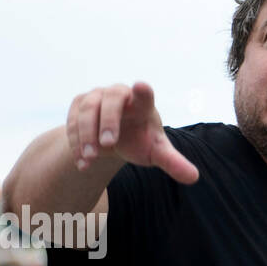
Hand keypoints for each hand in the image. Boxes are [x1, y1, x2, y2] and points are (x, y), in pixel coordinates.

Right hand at [67, 81, 198, 183]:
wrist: (114, 138)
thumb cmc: (141, 141)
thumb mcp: (157, 152)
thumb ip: (174, 162)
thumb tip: (194, 178)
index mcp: (142, 104)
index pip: (144, 95)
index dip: (143, 92)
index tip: (142, 87)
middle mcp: (119, 95)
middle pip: (111, 100)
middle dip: (108, 122)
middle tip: (107, 145)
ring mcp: (96, 97)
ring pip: (87, 110)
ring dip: (86, 135)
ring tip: (90, 159)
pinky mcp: (78, 105)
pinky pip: (72, 121)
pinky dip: (74, 141)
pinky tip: (82, 162)